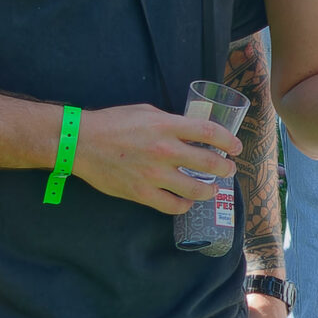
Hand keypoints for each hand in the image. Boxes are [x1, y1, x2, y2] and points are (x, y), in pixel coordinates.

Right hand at [71, 104, 236, 216]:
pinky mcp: (141, 193)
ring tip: (212, 189)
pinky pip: (172, 205)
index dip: (229, 140)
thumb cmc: (113, 122)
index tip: (236, 147)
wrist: (81, 142)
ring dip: (209, 190)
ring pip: (195, 189)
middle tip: (229, 170)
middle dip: (225, 168)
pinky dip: (184, 205)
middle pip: (209, 162)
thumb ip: (171, 122)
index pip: (210, 132)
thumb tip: (190, 131)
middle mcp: (165, 150)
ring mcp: (154, 174)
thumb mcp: (146, 112)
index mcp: (167, 125)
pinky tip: (186, 202)